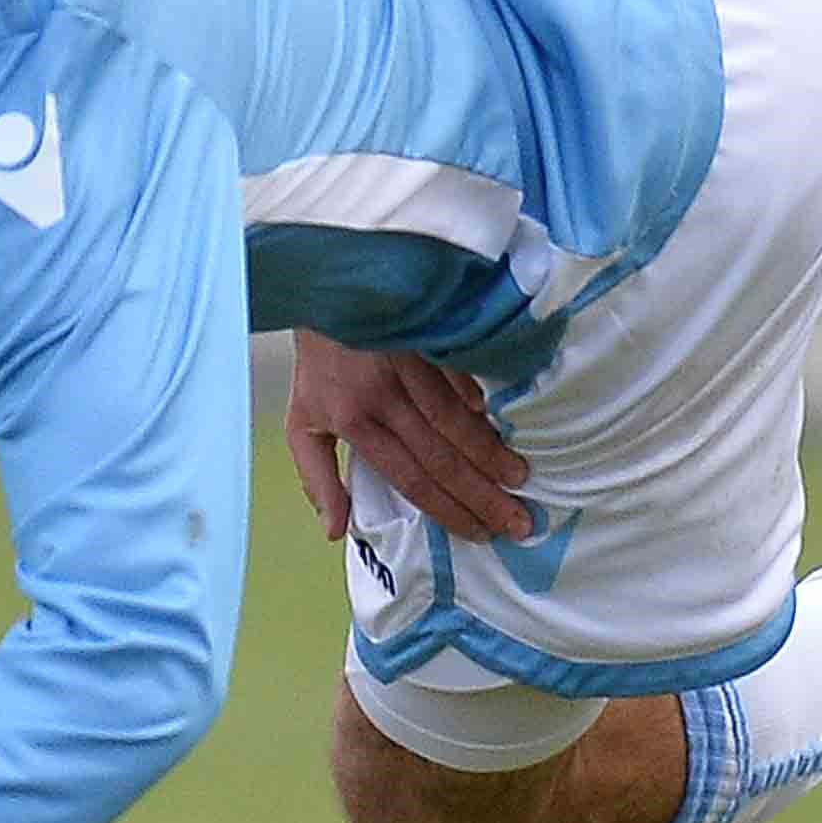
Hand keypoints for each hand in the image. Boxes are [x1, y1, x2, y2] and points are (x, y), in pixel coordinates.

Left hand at [286, 332, 529, 543]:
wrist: (323, 289)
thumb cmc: (318, 364)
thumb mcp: (302, 423)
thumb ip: (317, 479)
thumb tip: (335, 530)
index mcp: (355, 423)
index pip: (409, 478)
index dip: (446, 510)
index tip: (477, 533)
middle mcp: (383, 398)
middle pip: (440, 458)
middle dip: (481, 495)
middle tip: (516, 522)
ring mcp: (407, 367)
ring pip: (455, 420)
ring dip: (490, 454)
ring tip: (519, 480)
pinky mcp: (424, 339)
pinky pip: (459, 375)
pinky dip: (480, 400)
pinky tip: (504, 425)